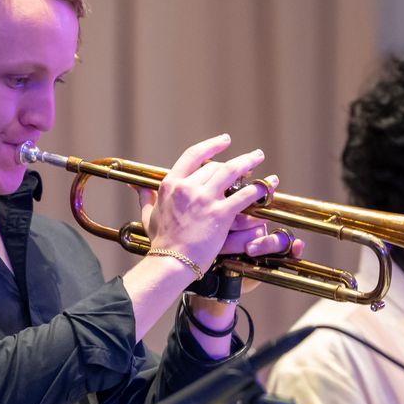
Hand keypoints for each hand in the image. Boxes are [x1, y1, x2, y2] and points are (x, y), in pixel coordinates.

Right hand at [135, 134, 275, 272]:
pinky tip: (267, 185)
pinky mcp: (220, 214)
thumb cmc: (161, 242)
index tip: (224, 141)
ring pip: (231, 172)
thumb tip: (136, 186)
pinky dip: (258, 189)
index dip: (211, 145)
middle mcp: (188, 187)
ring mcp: (204, 200)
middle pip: (215, 165)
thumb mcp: (148, 215)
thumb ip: (146, 197)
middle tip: (248, 160)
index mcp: (171, 185)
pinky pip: (244, 195)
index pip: (193, 155)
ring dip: (248, 162)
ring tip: (258, 156)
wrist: (171, 262)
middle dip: (232, 162)